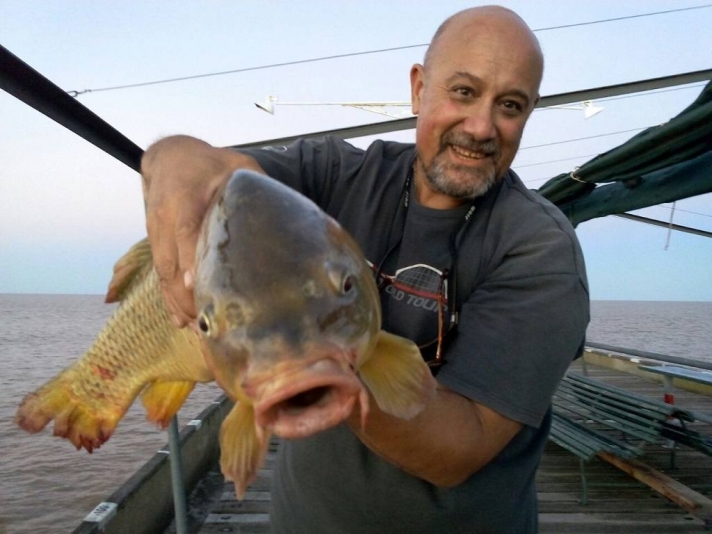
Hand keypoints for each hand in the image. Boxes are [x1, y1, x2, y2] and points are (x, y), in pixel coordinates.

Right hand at [141, 135, 262, 326]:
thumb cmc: (210, 164)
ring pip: (163, 274)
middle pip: (170, 261)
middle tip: (207, 320)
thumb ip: (255, 186)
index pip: (185, 229)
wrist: (170, 157)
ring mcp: (157, 232)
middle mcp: (166, 217)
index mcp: (186, 196)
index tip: (196, 281)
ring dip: (178, 303)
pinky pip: (160, 275)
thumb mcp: (237, 165)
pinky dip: (169, 300)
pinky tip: (182, 321)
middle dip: (184, 294)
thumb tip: (286, 215)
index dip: (188, 257)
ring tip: (198, 328)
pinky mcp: (155, 243)